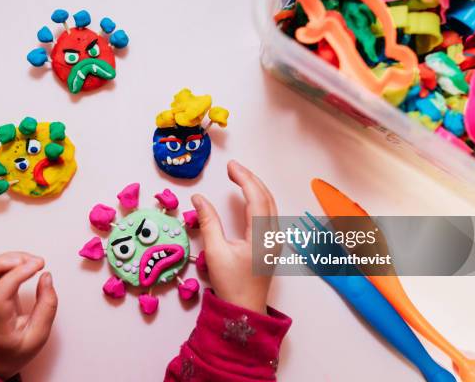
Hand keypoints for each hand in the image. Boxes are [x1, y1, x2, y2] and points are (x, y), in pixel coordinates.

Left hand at [0, 252, 57, 378]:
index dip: (17, 275)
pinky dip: (6, 261)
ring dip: (4, 259)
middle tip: (29, 260)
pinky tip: (22, 264)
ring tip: (28, 260)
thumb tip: (46, 276)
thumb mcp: (39, 335)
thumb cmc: (17, 348)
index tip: (38, 266)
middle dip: (2, 262)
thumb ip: (47, 306)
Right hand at [191, 160, 278, 313]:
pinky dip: (259, 199)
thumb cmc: (230, 283)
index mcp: (261, 236)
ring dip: (256, 188)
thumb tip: (199, 198)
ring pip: (270, 204)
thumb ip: (208, 222)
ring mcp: (275, 240)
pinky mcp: (272, 244)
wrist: (245, 309)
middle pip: (266, 197)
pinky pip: (270, 214)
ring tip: (239, 177)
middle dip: (250, 179)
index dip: (244, 178)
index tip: (230, 166)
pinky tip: (249, 197)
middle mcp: (273, 235)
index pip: (256, 198)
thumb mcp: (215, 252)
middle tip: (232, 168)